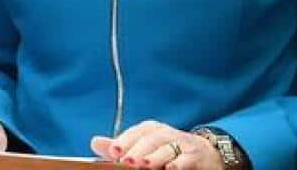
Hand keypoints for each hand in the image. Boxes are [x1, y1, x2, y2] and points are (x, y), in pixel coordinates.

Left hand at [90, 120, 221, 169]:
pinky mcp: (195, 156)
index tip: (113, 151)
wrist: (202, 153)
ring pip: (167, 148)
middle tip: (126, 161)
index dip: (124, 141)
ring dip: (155, 156)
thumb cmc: (167, 150)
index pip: (136, 132)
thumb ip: (121, 146)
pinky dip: (179, 163)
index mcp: (151, 130)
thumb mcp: (144, 146)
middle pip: (151, 139)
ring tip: (144, 165)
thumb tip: (95, 142)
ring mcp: (181, 143)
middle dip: (138, 150)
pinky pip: (186, 158)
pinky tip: (171, 168)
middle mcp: (165, 133)